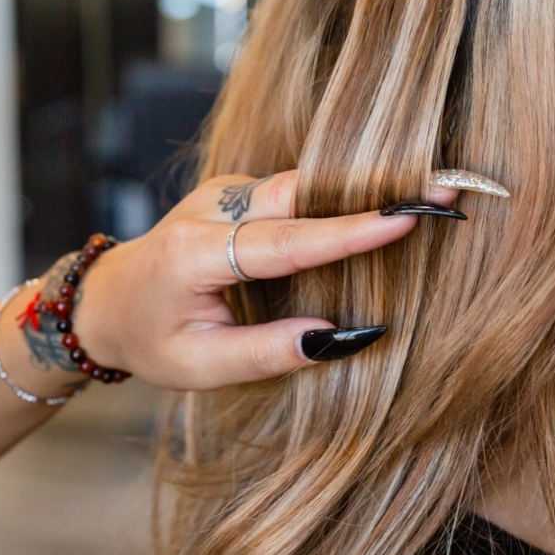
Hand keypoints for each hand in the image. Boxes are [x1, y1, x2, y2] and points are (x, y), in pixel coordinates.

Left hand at [74, 169, 504, 391]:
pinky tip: (383, 211)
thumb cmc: (149, 338)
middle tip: (447, 190)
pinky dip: (338, 203)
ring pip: (304, 187)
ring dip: (362, 193)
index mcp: (196, 254)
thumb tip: (340, 338)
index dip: (348, 232)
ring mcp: (224, 192)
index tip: (405, 217)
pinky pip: (295, 193)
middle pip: (303, 194)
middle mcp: (212, 208)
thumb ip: (268, 353)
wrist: (106, 300)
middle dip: (375, 190)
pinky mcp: (238, 192)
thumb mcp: (200, 366)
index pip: (284, 241)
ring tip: (432, 197)